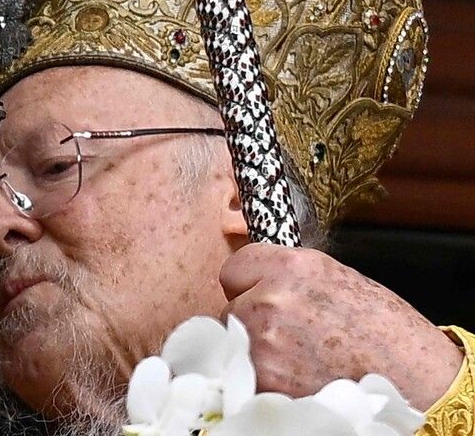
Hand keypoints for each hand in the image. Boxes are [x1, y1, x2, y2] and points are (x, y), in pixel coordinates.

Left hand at [220, 242, 463, 411]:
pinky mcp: (266, 378)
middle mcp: (271, 299)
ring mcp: (265, 342)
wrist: (413, 377)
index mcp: (290, 267)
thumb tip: (257, 279)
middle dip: (252, 318)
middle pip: (231, 307)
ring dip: (255, 348)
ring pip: (236, 341)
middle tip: (289, 331)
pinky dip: (263, 375)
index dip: (248, 284)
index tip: (260, 293)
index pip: (234, 268)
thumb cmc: (383, 328)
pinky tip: (294, 374)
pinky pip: (246, 372)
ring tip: (296, 354)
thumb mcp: (334, 277)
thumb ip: (287, 274)